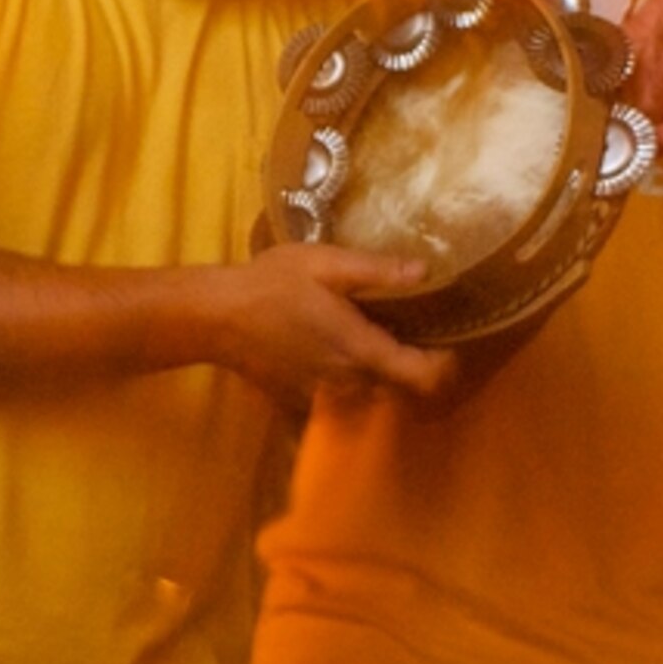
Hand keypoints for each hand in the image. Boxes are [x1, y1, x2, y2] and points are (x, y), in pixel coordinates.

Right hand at [204, 242, 455, 403]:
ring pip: (368, 391)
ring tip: (368, 334)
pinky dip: (345, 376)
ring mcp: (323, 394)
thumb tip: (425, 271)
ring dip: (376, 371)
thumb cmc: (271, 284)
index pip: (423, 376)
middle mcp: (348, 380)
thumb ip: (377, 272)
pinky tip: (329, 346)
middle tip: (407, 327)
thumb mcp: (326, 264)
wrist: (216, 318)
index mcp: (361, 349)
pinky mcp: (300, 399)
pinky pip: (338, 393)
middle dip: (408, 363)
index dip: (444, 364)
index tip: (446, 341)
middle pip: (398, 386)